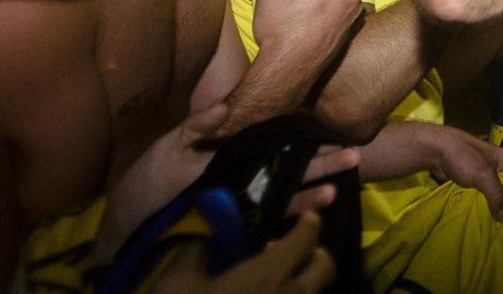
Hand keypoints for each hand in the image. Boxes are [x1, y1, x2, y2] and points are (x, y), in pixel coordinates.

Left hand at [98, 105, 359, 259]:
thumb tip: (222, 107)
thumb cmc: (150, 177)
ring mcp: (240, 206)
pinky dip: (278, 229)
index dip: (306, 141)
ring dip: (308, 196)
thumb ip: (197, 126)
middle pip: (290, 171)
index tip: (334, 133)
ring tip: (333, 191)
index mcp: (237, 157)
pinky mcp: (230, 228)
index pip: (279, 146)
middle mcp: (245, 181)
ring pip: (283, 200)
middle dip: (321, 165)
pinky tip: (297, 227)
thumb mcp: (171, 145)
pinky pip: (260, 229)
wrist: (126, 217)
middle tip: (352, 156)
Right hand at [153, 211, 333, 293]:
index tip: (304, 217)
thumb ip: (196, 248)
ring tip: (269, 281)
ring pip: (312, 293)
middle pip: (326, 268)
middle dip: (315, 253)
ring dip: (301, 281)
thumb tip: (207, 227)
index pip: (307, 239)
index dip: (310, 223)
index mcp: (268, 275)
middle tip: (288, 251)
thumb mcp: (176, 281)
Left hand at [358, 121, 502, 220]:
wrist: (435, 150)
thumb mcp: (484, 176)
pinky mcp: (476, 184)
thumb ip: (497, 195)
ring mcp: (489, 177)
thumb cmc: (463, 156)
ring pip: (499, 197)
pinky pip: (485, 199)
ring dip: (498, 210)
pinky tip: (487, 222)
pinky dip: (486, 208)